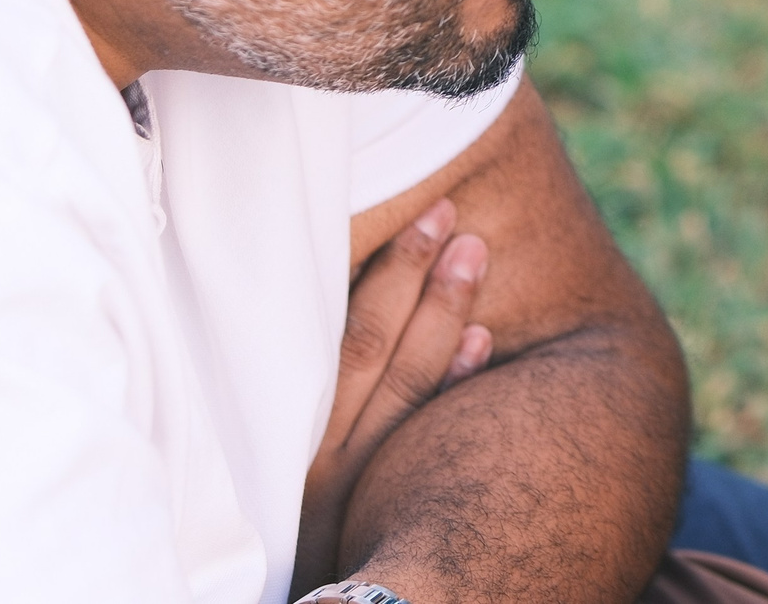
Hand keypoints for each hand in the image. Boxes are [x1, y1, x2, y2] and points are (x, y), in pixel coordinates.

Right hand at [293, 198, 493, 595]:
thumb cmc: (299, 554)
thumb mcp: (283, 482)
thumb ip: (310, 419)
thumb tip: (322, 340)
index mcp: (284, 437)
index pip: (336, 343)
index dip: (381, 279)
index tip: (419, 226)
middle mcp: (314, 458)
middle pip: (368, 346)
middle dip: (413, 275)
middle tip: (451, 213)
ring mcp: (353, 488)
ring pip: (402, 381)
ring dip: (443, 310)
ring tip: (474, 251)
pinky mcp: (383, 516)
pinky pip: (428, 438)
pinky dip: (458, 384)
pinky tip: (484, 342)